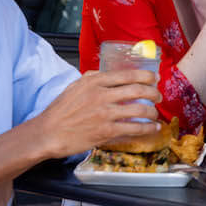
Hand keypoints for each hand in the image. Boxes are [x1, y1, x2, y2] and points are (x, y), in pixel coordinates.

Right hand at [36, 69, 163, 158]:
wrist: (47, 133)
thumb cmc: (59, 111)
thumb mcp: (74, 87)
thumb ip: (91, 78)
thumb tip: (105, 72)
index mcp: (95, 81)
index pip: (128, 74)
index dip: (146, 75)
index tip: (154, 78)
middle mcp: (102, 95)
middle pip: (138, 89)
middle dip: (153, 92)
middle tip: (158, 96)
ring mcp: (105, 113)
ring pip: (139, 109)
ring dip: (152, 111)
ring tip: (155, 113)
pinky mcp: (106, 131)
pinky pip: (134, 128)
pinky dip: (147, 128)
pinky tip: (153, 127)